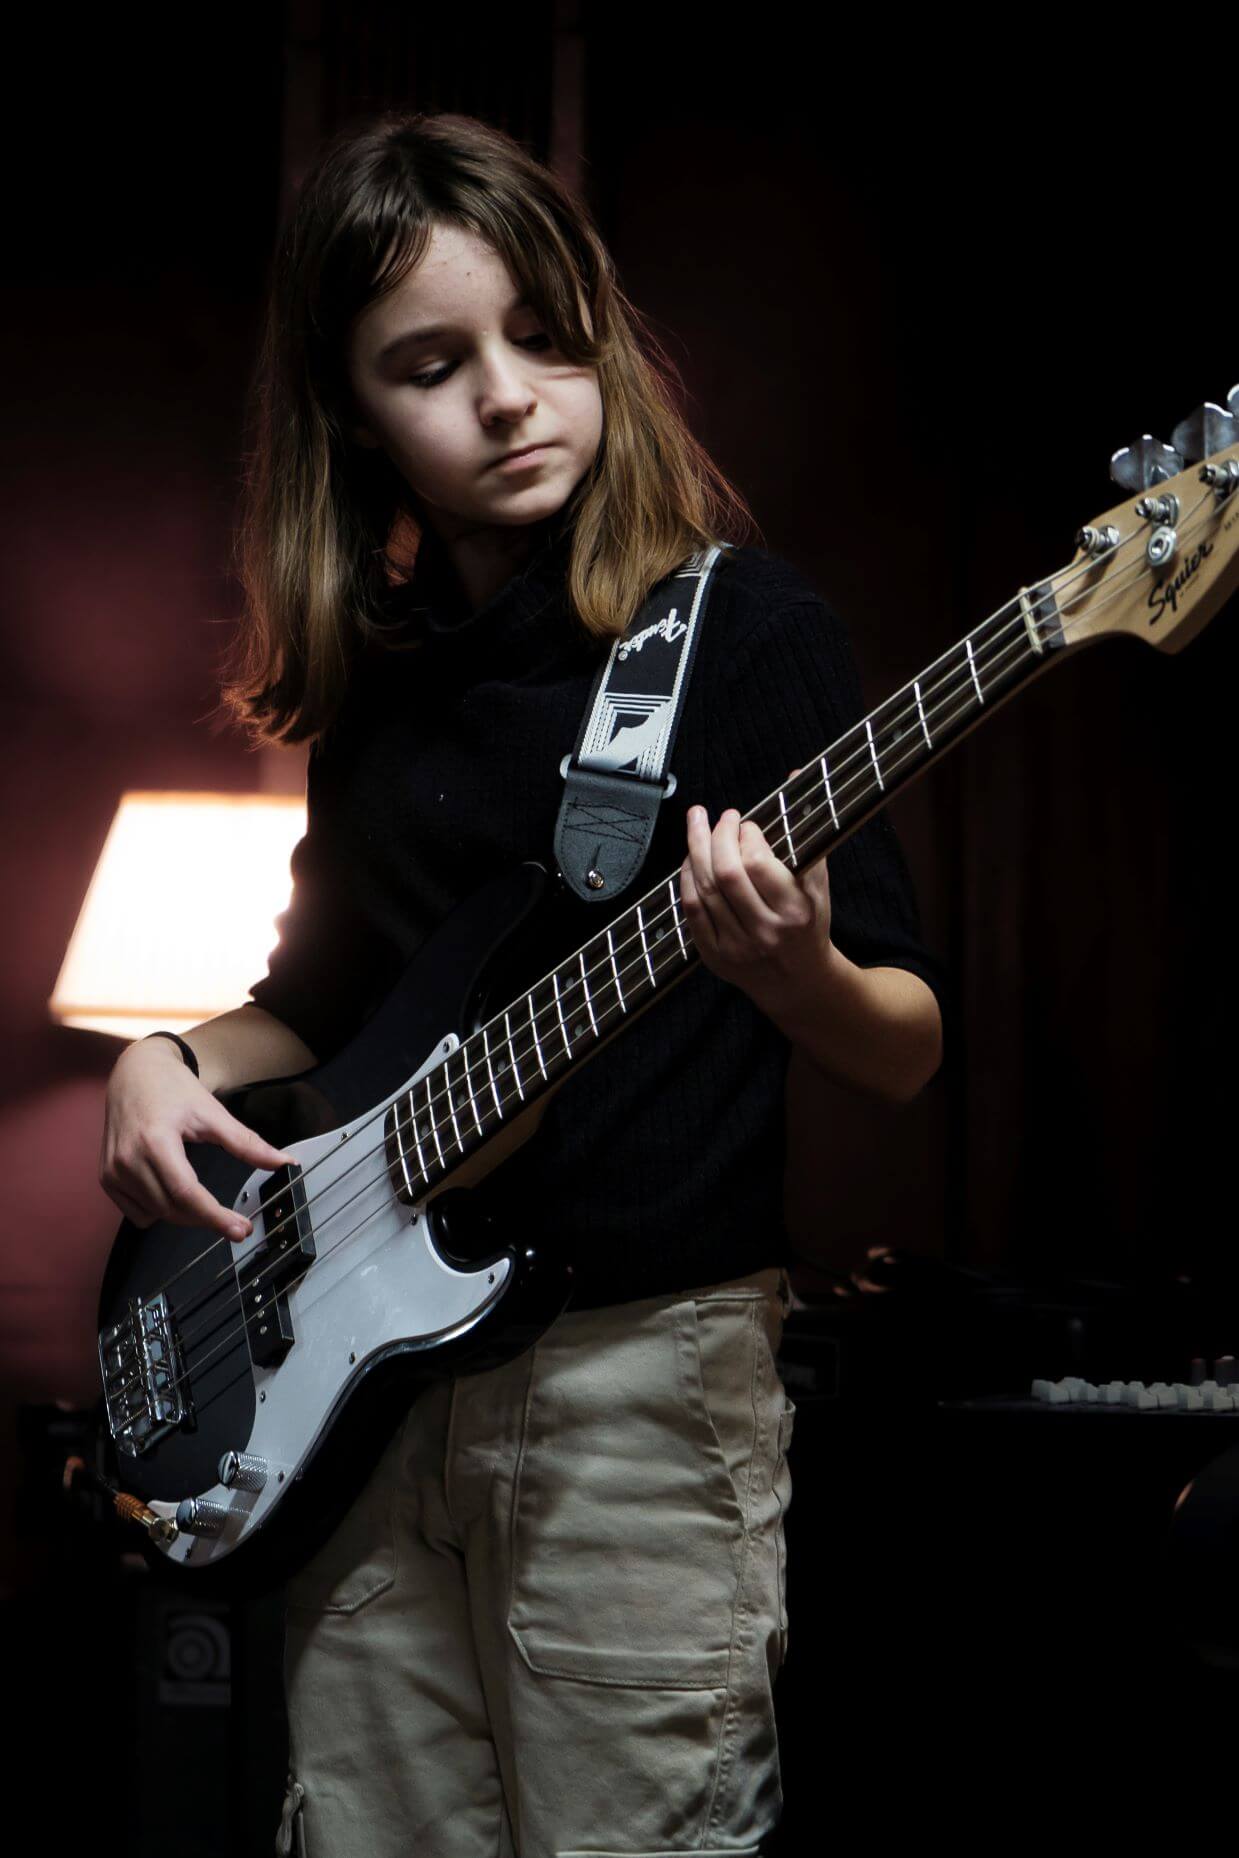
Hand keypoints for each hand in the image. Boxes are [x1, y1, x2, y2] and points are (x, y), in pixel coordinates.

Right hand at [100, 1038, 295, 1243]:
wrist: (135, 1073)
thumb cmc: (173, 1089)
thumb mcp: (213, 1113)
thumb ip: (247, 1143)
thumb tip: (283, 1162)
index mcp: (155, 1141)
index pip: (186, 1192)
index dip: (215, 1216)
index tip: (239, 1229)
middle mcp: (128, 1159)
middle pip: (172, 1208)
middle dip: (206, 1219)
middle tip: (235, 1223)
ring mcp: (113, 1171)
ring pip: (156, 1214)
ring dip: (185, 1216)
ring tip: (205, 1202)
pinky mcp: (107, 1178)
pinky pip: (137, 1212)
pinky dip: (159, 1210)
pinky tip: (171, 1192)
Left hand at [678, 767, 832, 1007]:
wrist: (799, 981)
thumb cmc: (809, 923)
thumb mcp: (818, 882)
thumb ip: (804, 833)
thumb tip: (794, 778)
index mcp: (794, 911)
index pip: (758, 864)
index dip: (747, 836)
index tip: (748, 824)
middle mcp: (764, 931)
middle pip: (725, 873)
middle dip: (716, 835)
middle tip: (718, 816)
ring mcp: (737, 946)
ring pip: (703, 889)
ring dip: (695, 850)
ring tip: (697, 824)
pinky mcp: (715, 957)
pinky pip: (691, 911)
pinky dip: (685, 879)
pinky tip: (690, 859)